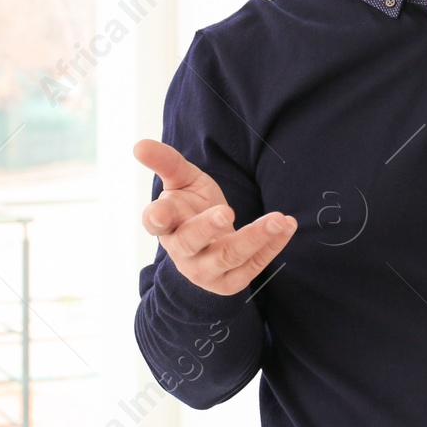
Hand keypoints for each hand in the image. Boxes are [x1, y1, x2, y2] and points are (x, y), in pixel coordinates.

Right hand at [134, 138, 295, 296]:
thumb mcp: (181, 181)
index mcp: (165, 226)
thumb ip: (166, 162)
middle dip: (207, 228)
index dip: (157, 218)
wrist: (208, 245)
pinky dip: (273, 246)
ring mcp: (206, 270)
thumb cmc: (191, 208)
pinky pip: (254, 266)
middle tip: (226, 211)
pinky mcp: (231, 281)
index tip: (161, 212)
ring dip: (255, 237)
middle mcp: (182, 252)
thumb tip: (139, 145)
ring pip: (229, 257)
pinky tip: (287, 226)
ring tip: (278, 219)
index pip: (155, 223)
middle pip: (191, 242)